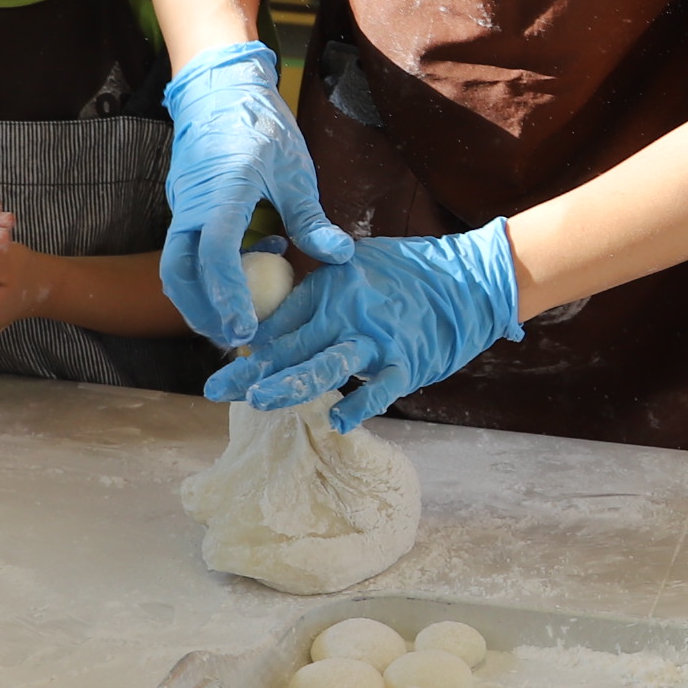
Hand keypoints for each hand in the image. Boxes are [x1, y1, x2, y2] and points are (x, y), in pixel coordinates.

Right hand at [159, 41, 355, 345]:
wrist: (221, 88)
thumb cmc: (260, 123)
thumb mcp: (295, 169)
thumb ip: (312, 218)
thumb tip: (340, 256)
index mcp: (221, 192)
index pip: (216, 254)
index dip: (228, 294)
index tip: (246, 326)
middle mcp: (192, 204)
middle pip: (179, 272)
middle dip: (202, 312)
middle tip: (235, 338)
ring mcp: (182, 206)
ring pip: (176, 266)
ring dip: (200, 298)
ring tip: (236, 318)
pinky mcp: (184, 207)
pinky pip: (186, 249)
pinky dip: (207, 272)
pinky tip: (249, 267)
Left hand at [205, 221, 519, 428]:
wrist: (471, 279)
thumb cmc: (412, 272)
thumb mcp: (357, 265)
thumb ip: (321, 290)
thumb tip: (279, 316)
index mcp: (332, 288)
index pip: (281, 320)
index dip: (248, 344)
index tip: (219, 364)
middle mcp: (349, 313)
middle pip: (292, 345)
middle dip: (251, 370)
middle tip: (216, 390)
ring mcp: (378, 339)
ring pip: (328, 364)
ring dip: (292, 384)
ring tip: (259, 400)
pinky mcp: (408, 362)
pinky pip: (381, 388)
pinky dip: (361, 405)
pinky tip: (337, 421)